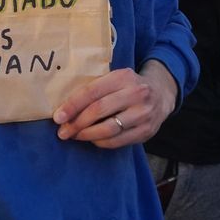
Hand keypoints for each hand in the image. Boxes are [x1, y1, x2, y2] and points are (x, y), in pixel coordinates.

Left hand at [52, 60, 177, 148]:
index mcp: (123, 77)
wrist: (161, 94)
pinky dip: (101, 142)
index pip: (92, 91)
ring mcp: (144, 113)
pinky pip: (118, 141)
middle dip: (77, 123)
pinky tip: (92, 139)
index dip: (72, 105)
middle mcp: (136, 93)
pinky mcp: (147, 131)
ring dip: (87, 135)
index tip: (58, 117)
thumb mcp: (115, 79)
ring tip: (75, 136)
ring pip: (108, 129)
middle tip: (63, 131)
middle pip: (99, 110)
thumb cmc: (128, 87)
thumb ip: (95, 88)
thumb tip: (64, 108)